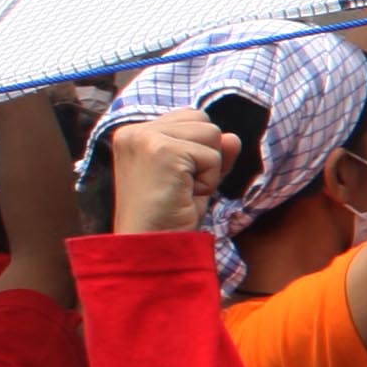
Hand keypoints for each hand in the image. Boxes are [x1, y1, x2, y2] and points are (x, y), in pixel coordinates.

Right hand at [110, 110, 239, 235]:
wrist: (151, 249)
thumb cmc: (169, 218)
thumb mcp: (194, 179)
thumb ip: (212, 153)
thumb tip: (233, 137)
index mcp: (133, 133)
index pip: (190, 118)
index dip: (198, 152)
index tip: (178, 181)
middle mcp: (133, 131)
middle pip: (203, 120)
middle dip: (205, 156)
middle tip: (182, 188)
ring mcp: (144, 138)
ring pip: (212, 133)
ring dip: (209, 169)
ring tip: (183, 191)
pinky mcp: (161, 151)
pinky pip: (212, 156)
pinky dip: (208, 180)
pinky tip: (185, 196)